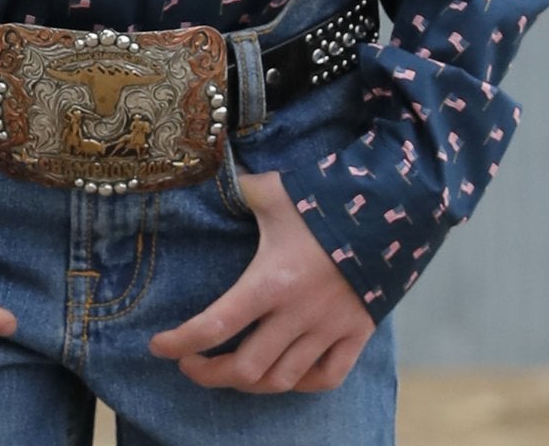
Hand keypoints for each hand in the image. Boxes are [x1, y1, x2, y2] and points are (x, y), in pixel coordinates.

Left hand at [149, 167, 372, 393]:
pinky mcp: (357, 334)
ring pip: (282, 380)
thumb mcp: (273, 191)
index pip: (216, 325)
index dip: (180, 341)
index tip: (158, 345)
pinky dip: (301, 382)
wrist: (390, 207)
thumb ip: (237, 190)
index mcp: (271, 280)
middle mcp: (298, 314)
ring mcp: (330, 329)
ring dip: (249, 382)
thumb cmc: (323, 197)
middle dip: (209, 373)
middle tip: (190, 364)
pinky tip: (284, 373)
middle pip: (245, 368)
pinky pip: (327, 377)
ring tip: (229, 370)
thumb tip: (202, 167)